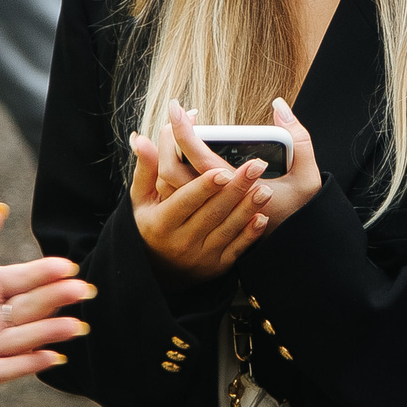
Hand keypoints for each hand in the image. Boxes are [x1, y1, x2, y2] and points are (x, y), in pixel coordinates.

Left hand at [0, 204, 94, 394]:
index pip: (24, 277)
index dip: (45, 272)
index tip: (67, 267)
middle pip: (32, 305)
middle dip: (57, 298)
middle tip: (80, 290)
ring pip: (27, 336)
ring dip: (51, 331)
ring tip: (74, 326)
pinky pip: (10, 368)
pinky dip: (31, 363)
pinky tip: (52, 357)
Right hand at [131, 101, 294, 280]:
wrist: (158, 268)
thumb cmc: (152, 223)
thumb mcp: (142, 199)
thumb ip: (146, 168)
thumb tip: (141, 138)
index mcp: (161, 222)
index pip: (185, 201)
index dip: (204, 187)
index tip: (223, 170)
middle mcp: (180, 242)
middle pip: (211, 212)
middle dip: (235, 189)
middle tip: (256, 166)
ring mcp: (201, 256)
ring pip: (227, 229)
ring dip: (248, 209)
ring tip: (264, 188)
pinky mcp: (217, 266)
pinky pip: (237, 249)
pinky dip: (250, 234)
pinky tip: (263, 216)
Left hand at [149, 99, 320, 218]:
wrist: (293, 249)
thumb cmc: (300, 214)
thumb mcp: (306, 177)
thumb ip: (297, 138)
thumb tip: (279, 104)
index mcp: (238, 192)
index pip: (199, 158)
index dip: (184, 131)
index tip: (177, 108)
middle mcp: (215, 205)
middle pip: (173, 170)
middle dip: (169, 138)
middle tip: (178, 116)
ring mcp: (205, 213)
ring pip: (169, 184)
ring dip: (168, 155)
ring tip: (179, 132)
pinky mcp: (201, 217)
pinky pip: (174, 195)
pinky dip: (171, 173)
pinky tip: (180, 155)